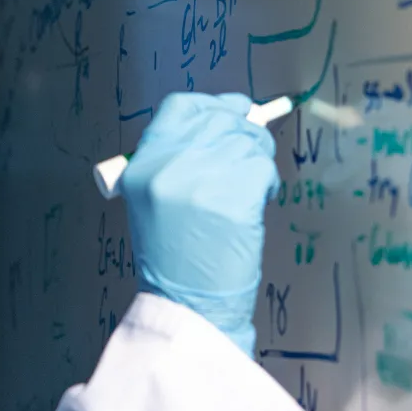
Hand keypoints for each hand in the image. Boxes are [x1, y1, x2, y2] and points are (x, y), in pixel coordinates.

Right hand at [118, 92, 279, 355]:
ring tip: (251, 189)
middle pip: (219, 119)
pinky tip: (259, 200)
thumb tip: (232, 117)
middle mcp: (167, 166)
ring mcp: (201, 180)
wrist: (187, 305)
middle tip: (252, 155)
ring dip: (258, 160)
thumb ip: (180, 159)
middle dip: (245, 132)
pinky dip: (268, 181)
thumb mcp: (155, 201)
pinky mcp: (234, 197)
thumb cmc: (175, 258)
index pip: (180, 107)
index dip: (212, 105)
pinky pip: (263, 167)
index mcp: (143, 166)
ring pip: (247, 142)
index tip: (234, 112)